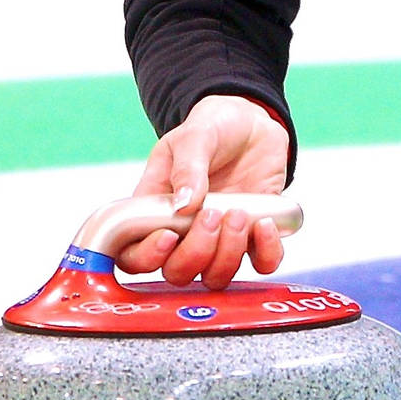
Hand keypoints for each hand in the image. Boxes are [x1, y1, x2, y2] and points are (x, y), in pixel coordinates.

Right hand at [116, 94, 290, 288]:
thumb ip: (186, 169)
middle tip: (213, 214)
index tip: (168, 236)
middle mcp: (183, 234)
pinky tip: (265, 224)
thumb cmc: (212, 129)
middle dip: (196, 252)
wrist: (251, 123)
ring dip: (229, 252)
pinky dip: (267, 253)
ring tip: (238, 212)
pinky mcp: (253, 238)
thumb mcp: (193, 137)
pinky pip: (261, 264)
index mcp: (155, 212)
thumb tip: (184, 204)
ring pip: (216, 276)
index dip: (147, 258)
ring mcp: (219, 239)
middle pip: (177, 273)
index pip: (134, 256)